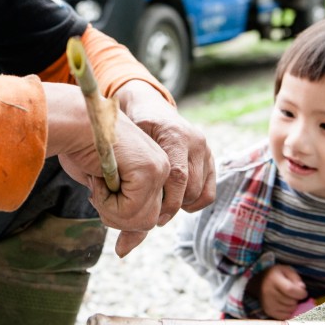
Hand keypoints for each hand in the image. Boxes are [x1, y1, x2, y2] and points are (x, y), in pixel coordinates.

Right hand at [45, 83, 170, 256]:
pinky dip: (107, 202)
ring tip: (98, 182)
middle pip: (148, 221)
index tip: (100, 192)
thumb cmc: (80, 149)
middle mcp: (164, 168)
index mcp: (156, 170)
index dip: (120, 215)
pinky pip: (130, 211)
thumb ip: (121, 215)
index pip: (149, 214)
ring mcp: (160, 168)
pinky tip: (99, 178)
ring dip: (110, 210)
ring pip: (140, 220)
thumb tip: (125, 251)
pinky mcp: (150, 170)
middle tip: (98, 191)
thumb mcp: (104, 188)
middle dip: (117, 215)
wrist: (71, 121)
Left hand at [114, 81, 215, 220]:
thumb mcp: (129, 138)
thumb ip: (129, 163)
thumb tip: (114, 198)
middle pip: (190, 187)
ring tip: (163, 208)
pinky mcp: (210, 158)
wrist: (150, 108)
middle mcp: (195, 141)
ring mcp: (205, 150)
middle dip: (172, 206)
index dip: (166, 201)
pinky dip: (195, 202)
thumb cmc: (134, 125)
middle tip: (154, 216)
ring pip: (200, 192)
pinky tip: (177, 202)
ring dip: (182, 205)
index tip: (151, 215)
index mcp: (175, 135)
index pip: (177, 176)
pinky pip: (209, 191)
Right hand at [256, 265, 306, 319]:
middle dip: (296, 298)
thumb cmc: (276, 275)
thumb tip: (302, 289)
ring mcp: (267, 303)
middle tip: (292, 293)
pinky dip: (288, 311)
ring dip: (293, 305)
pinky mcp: (268, 311)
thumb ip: (296, 278)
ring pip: (290, 310)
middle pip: (291, 301)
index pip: (290, 290)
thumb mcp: (287, 270)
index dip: (301, 293)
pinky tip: (285, 304)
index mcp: (273, 279)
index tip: (303, 292)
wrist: (259, 282)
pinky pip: (286, 316)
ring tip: (288, 298)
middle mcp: (268, 292)